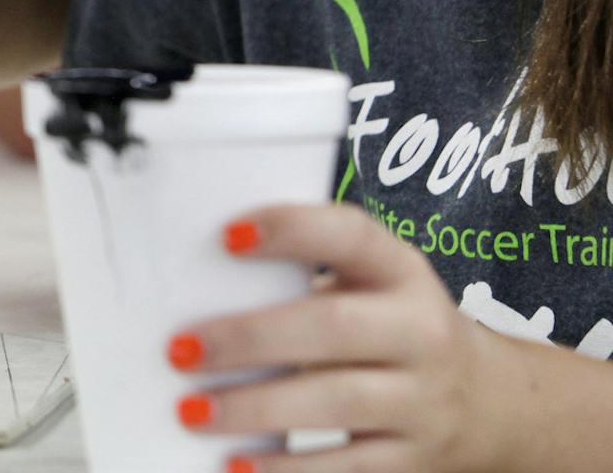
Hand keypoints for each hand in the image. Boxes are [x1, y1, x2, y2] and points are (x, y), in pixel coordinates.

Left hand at [171, 203, 511, 470]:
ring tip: (192, 410)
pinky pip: (348, 466)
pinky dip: (288, 469)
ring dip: (256, 408)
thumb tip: (200, 289)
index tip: (226, 236)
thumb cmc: (396, 327)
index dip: (291, 229)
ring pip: (336, 401)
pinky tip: (238, 464)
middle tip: (181, 349)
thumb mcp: (375, 286)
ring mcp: (422, 400)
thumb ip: (307, 279)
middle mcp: (421, 332)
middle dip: (250, 337)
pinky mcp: (412, 458)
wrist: (496, 403)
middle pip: (333, 326)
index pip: (352, 236)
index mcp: (403, 273)